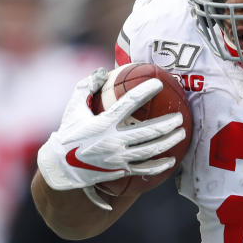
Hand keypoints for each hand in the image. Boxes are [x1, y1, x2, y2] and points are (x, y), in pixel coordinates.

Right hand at [36, 68, 185, 190]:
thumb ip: (86, 87)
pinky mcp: (120, 171)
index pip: (128, 104)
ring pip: (150, 150)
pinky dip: (159, 165)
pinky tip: (172, 160)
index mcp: (103, 123)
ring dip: (169, 142)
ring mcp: (118, 158)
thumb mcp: (73, 107)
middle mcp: (112, 141)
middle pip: (147, 132)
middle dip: (167, 123)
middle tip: (180, 116)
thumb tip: (103, 71)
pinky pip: (144, 169)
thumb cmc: (69, 132)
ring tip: (182, 133)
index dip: (144, 92)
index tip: (158, 84)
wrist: (60, 166)